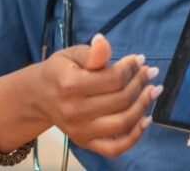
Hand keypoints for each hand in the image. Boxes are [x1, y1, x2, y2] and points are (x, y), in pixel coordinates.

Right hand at [33, 33, 159, 157]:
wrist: (38, 97)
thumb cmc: (58, 72)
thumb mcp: (71, 55)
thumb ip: (91, 52)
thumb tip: (103, 41)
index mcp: (70, 85)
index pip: (113, 78)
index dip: (131, 67)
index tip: (139, 59)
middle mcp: (74, 111)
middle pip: (121, 99)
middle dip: (140, 83)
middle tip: (148, 72)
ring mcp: (80, 131)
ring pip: (123, 123)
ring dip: (143, 106)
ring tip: (152, 91)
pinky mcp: (84, 143)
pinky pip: (115, 148)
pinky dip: (134, 136)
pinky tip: (145, 119)